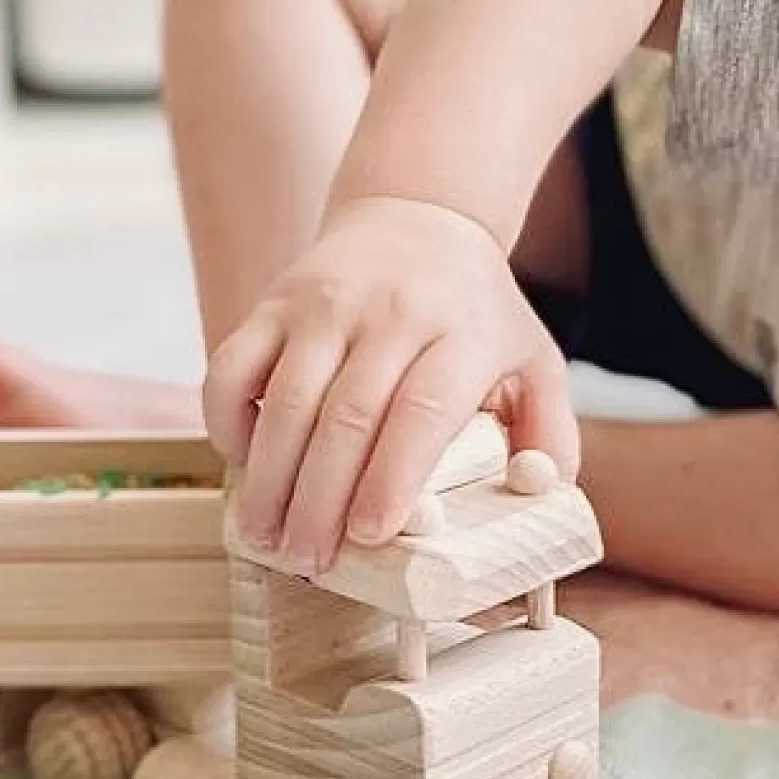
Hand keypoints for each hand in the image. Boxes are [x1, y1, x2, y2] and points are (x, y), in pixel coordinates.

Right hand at [203, 195, 577, 571]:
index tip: (370, 534)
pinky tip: (243, 465)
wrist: (419, 216)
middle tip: (309, 562)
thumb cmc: (476, 312)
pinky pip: (233, 365)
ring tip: (264, 537)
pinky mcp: (275, 301)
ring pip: (286, 399)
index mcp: (462, 335)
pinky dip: (228, 421)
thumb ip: (550, 434)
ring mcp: (325, 305)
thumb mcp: (534, 360)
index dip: (392, 476)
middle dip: (321, 500)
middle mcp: (392, 314)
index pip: (423, 410)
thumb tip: (541, 495)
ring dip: (270, 477)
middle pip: (348, 417)